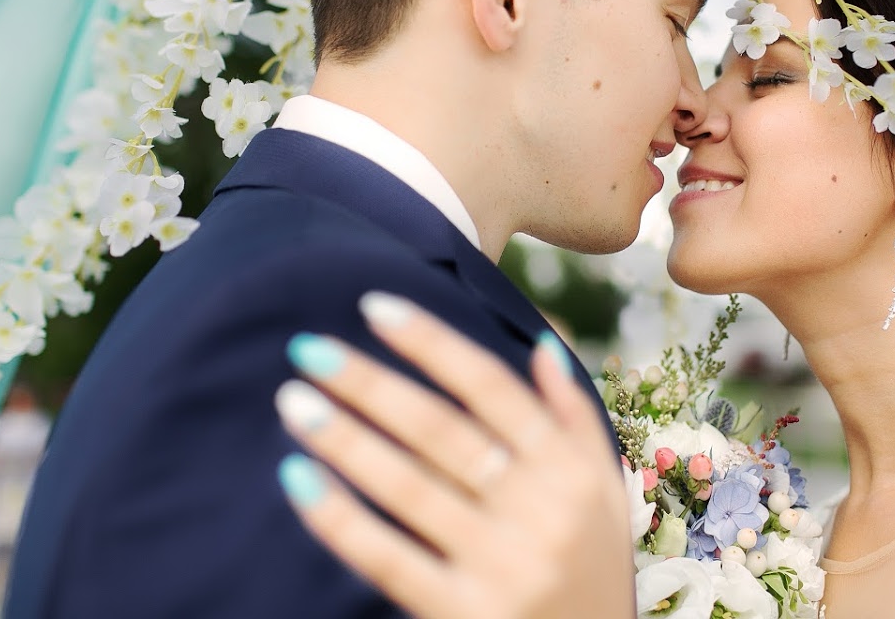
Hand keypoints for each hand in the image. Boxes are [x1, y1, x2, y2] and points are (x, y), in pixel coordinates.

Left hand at [273, 292, 634, 618]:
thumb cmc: (590, 569)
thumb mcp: (601, 490)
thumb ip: (572, 417)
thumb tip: (541, 345)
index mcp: (569, 468)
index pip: (489, 386)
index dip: (430, 342)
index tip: (372, 306)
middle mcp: (539, 510)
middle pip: (439, 430)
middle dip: (370, 383)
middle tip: (307, 347)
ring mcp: (501, 565)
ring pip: (407, 487)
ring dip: (344, 439)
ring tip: (293, 402)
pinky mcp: (463, 613)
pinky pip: (387, 557)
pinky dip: (339, 518)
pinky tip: (298, 479)